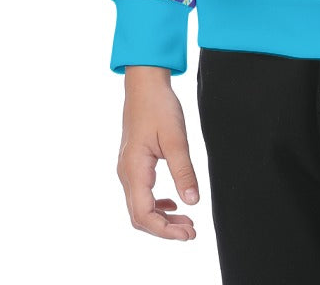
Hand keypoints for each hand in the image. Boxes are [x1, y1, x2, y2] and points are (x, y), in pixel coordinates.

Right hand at [116, 66, 201, 240]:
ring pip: (139, 207)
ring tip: (186, 221)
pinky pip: (140, 194)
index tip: (188, 233)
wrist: (145, 84)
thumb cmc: (158, 107)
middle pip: (140, 216)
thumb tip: (192, 202)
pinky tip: (173, 203)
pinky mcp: (133, 164)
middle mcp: (126, 173)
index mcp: (134, 169)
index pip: (143, 215)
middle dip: (165, 229)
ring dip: (161, 219)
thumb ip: (184, 171)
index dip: (165, 231)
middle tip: (191, 231)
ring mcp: (127, 169)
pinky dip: (156, 205)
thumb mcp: (176, 139)